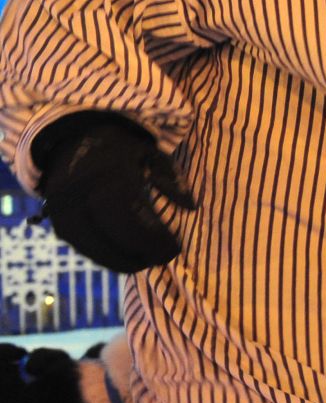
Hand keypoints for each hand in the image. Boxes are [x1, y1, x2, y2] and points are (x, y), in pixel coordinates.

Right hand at [33, 113, 196, 273]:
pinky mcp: (55, 216)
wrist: (71, 139)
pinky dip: (101, 255)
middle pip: (110, 233)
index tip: (175, 249)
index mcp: (110, 172)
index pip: (129, 215)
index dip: (151, 238)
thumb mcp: (151, 155)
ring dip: (119, 260)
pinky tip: (122, 260)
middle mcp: (82, 189)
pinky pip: (77, 243)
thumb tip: (191, 207)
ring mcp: (64, 204)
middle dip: (138, 252)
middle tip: (161, 260)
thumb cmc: (122, 150)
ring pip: (89, 244)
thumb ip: (172, 179)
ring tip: (144, 263)